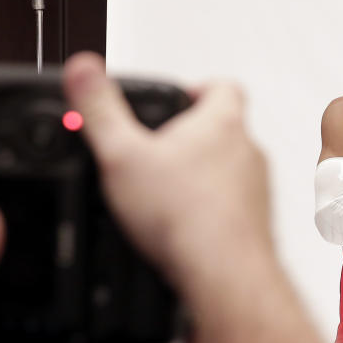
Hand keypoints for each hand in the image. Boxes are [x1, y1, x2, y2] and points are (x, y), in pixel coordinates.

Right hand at [63, 52, 270, 287]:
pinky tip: (186, 227)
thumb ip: (100, 110)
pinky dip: (213, 210)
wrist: (224, 272)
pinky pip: (235, 207)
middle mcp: (248, 152)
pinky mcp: (256, 223)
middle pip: (226, 130)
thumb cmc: (185, 217)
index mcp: (222, 123)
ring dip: (204, 176)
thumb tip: (83, 70)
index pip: (221, 86)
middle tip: (161, 151)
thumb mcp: (122, 156)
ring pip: (231, 170)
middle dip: (193, 138)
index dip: (197, 87)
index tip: (178, 97)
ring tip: (169, 193)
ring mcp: (258, 190)